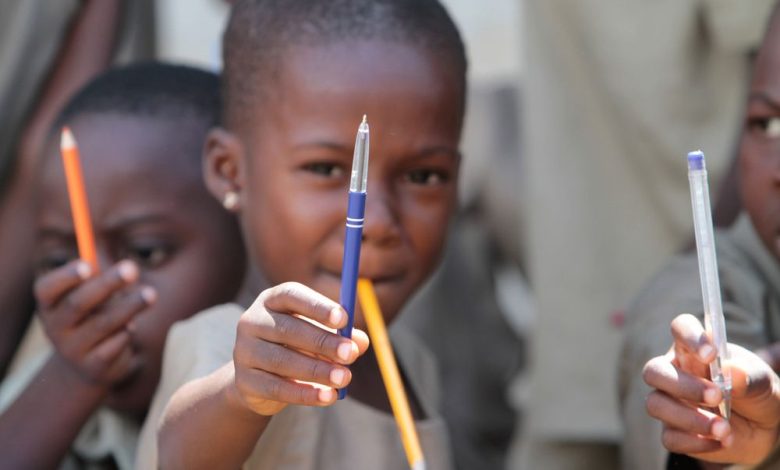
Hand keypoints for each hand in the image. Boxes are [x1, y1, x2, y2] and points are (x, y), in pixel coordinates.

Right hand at [34, 260, 155, 386]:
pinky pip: (114, 344)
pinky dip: (127, 332)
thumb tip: (128, 269)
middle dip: (107, 284)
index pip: (46, 289)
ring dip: (129, 306)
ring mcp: (72, 350)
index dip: (66, 276)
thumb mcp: (92, 298)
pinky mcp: (93, 367)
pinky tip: (132, 327)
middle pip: (78, 303)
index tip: (88, 265)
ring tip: (150, 294)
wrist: (88, 366)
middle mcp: (54, 328)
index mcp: (49, 305)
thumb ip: (101, 282)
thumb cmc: (93, 318)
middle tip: (132, 268)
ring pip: (103, 323)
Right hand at [230, 282, 369, 415]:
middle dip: (323, 342)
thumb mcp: (319, 336)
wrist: (259, 381)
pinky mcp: (244, 381)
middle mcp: (252, 321)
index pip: (291, 295)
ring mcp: (244, 351)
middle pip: (287, 329)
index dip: (318, 306)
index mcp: (272, 300)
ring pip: (282, 361)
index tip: (344, 319)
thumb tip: (361, 341)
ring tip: (344, 378)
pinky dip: (305, 394)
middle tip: (350, 354)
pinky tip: (328, 397)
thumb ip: (341, 335)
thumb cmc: (296, 347)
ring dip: (317, 370)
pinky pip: (276, 388)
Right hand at [643, 314, 779, 464]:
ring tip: (724, 429)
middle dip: (683, 385)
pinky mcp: (673, 431)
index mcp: (693, 349)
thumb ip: (749, 375)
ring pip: (655, 404)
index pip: (681, 328)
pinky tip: (722, 441)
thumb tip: (731, 372)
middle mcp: (675, 372)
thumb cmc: (755, 393)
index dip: (690, 336)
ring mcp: (670, 402)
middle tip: (717, 397)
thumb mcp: (762, 381)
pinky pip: (670, 437)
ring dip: (689, 418)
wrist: (761, 430)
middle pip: (654, 371)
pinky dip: (697, 442)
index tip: (710, 353)